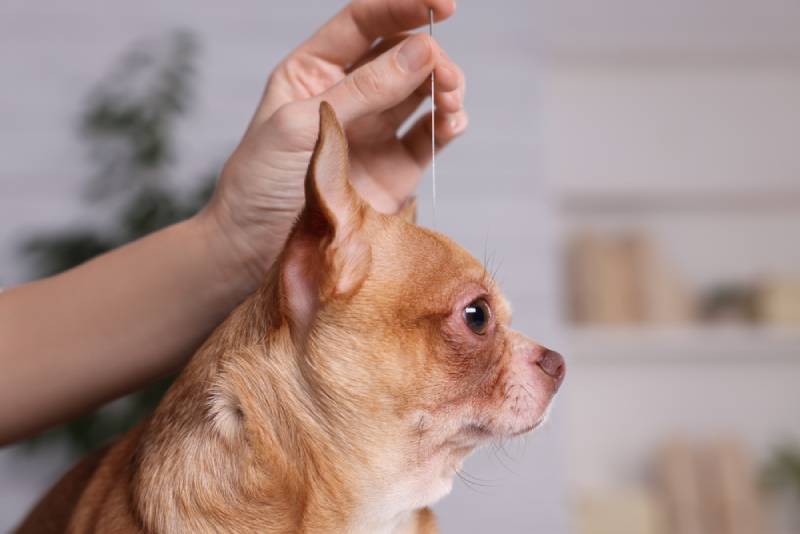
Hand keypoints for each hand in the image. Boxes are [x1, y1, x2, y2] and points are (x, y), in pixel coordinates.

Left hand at [201, 0, 466, 288]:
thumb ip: (362, 90)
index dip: (404, 6)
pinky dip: (448, 125)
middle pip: (402, 55)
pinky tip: (451, 123)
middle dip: (430, 56)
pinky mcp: (395, 168)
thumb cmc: (260, 183)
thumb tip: (421, 52)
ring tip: (449, 100)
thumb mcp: (301, 126)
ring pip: (423, 92)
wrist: (255, 251)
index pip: (364, 22)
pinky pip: (430, 136)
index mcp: (315, 71)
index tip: (443, 4)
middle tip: (443, 75)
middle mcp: (350, 95)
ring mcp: (375, 131)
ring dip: (444, 87)